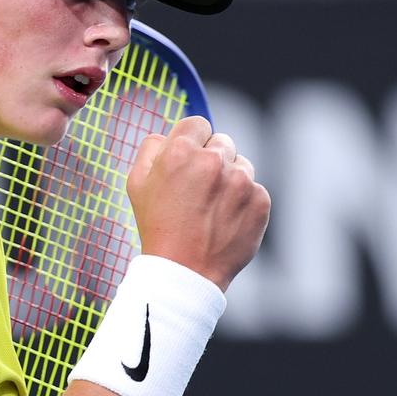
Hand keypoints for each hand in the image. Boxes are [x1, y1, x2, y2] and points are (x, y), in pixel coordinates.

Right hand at [126, 116, 269, 291]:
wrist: (184, 271)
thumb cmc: (157, 227)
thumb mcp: (137, 184)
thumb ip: (151, 148)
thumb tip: (168, 134)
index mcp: (180, 151)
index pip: (198, 123)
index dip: (192, 141)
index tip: (189, 159)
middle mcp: (213, 160)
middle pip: (221, 142)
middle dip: (211, 159)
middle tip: (199, 189)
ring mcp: (240, 181)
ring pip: (241, 164)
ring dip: (229, 179)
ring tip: (211, 208)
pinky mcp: (260, 200)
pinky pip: (255, 189)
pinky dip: (243, 202)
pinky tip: (225, 220)